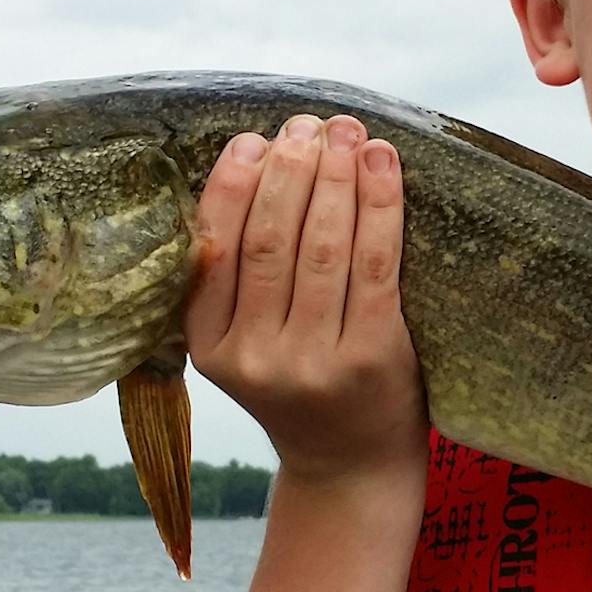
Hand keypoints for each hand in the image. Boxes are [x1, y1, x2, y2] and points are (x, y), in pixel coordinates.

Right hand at [184, 113, 426, 484]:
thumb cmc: (302, 387)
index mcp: (209, 347)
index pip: (214, 251)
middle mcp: (253, 357)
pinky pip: (375, 264)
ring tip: (346, 132)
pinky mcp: (370, 358)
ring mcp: (312, 362)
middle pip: (269, 241)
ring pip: (321, 246)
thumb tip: (259, 163)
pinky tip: (382, 165)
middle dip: (290, 170)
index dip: (233, 186)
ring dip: (335, 177)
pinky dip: (379, 206)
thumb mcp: (246, 345)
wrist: (351, 466)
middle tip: (308, 124)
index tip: (253, 139)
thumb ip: (239, 280)